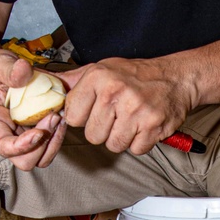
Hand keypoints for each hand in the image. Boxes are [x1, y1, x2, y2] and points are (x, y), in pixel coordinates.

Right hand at [0, 51, 66, 170]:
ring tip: (60, 117)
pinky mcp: (34, 130)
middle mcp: (7, 135)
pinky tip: (62, 114)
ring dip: (54, 142)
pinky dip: (58, 134)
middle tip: (53, 118)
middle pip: (25, 160)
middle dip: (42, 145)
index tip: (38, 132)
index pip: (3, 147)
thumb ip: (9, 69)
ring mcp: (22, 135)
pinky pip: (49, 144)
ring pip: (40, 157)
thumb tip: (23, 69)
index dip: (22, 146)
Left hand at [63, 58, 196, 154]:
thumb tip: (42, 82)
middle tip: (118, 115)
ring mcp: (135, 110)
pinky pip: (135, 150)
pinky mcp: (152, 126)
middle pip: (93, 136)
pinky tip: (144, 125)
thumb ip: (72, 82)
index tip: (96, 110)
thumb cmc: (135, 76)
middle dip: (104, 130)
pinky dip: (141, 142)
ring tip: (131, 119)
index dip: (84, 118)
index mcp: (98, 78)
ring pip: (113, 145)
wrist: (176, 78)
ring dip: (123, 137)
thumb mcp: (101, 70)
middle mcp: (115, 92)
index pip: (72, 117)